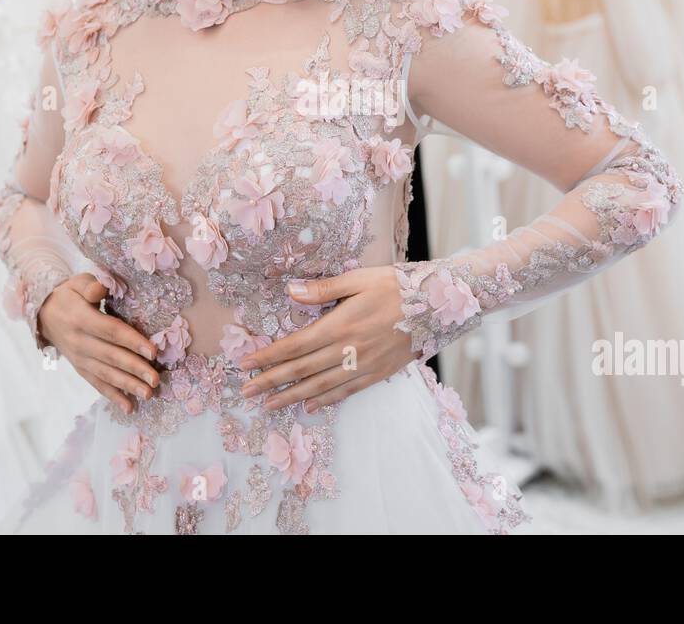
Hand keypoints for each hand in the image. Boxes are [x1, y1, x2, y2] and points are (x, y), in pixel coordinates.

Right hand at [39, 273, 161, 414]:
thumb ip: (90, 286)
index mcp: (80, 319)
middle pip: (111, 357)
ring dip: (128, 386)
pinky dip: (113, 396)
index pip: (110, 331)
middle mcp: (79, 342)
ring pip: (106, 374)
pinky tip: (129, 407)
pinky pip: (97, 384)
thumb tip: (100, 291)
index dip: (132, 342)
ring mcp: (79, 358)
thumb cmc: (68, 295)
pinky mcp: (80, 368)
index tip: (153, 351)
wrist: (44, 314)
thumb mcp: (77, 283)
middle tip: (155, 380)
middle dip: (135, 369)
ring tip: (148, 394)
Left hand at [237, 265, 418, 413]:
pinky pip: (346, 392)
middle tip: (246, 392)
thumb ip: (323, 289)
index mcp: (339, 326)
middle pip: (301, 371)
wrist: (438, 305)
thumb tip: (290, 291)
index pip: (294, 346)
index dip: (267, 356)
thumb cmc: (397, 286)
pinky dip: (326, 400)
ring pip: (320, 387)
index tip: (245, 363)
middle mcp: (348, 351)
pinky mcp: (378, 374)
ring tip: (268, 405)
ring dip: (291, 397)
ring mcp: (364, 366)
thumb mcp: (359, 278)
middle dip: (270, 382)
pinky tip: (309, 406)